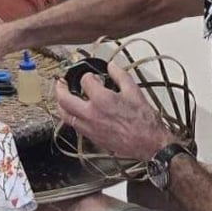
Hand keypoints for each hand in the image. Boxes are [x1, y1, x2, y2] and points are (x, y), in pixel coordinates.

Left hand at [54, 61, 173, 161]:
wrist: (151, 145)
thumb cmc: (144, 122)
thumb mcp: (135, 92)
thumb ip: (121, 76)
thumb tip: (112, 66)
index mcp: (102, 100)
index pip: (85, 81)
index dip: (88, 76)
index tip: (91, 76)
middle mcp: (92, 114)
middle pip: (64, 99)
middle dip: (60, 88)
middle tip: (60, 82)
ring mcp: (90, 127)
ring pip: (65, 115)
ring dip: (61, 104)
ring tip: (62, 97)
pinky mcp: (92, 138)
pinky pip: (74, 126)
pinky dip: (71, 117)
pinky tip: (75, 113)